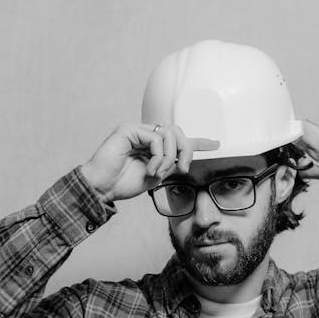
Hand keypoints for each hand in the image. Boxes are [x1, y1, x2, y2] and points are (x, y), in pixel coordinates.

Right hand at [81, 123, 219, 202]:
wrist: (101, 188)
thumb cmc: (122, 183)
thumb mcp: (155, 176)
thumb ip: (170, 165)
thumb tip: (186, 161)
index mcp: (151, 145)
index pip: (178, 138)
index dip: (198, 141)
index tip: (217, 144)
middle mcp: (145, 134)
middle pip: (178, 132)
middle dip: (186, 150)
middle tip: (182, 169)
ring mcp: (136, 130)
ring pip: (170, 134)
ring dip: (169, 157)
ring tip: (158, 172)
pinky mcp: (128, 129)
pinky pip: (156, 138)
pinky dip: (158, 156)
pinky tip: (151, 169)